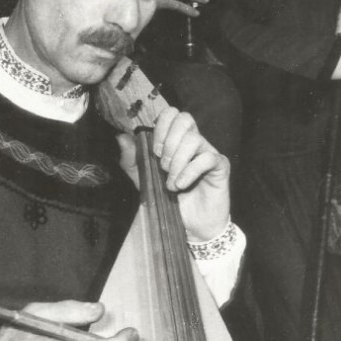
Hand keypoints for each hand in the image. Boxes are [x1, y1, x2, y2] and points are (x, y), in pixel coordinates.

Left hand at [117, 106, 230, 242]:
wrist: (192, 226)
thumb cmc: (171, 201)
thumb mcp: (144, 181)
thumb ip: (132, 160)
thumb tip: (121, 137)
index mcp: (177, 140)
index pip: (171, 114)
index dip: (160, 127)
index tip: (154, 151)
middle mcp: (194, 141)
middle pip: (184, 118)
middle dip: (168, 142)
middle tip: (162, 166)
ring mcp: (208, 152)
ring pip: (193, 139)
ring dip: (177, 162)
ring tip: (171, 183)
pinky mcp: (220, 166)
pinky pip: (207, 157)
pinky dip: (189, 172)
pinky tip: (181, 185)